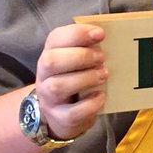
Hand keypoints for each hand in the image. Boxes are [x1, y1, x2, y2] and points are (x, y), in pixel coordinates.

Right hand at [34, 24, 106, 141]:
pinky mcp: (60, 118)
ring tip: (104, 75)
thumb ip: (88, 47)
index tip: (100, 34)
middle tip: (102, 58)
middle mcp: (44, 75)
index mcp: (50, 54)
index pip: (55, 38)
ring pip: (58, 86)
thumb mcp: (76, 61)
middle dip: (80, 57)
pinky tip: (101, 96)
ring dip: (85, 78)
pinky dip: (90, 104)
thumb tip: (107, 36)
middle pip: (51, 61)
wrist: (60, 114)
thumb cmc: (73, 79)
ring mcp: (49, 98)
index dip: (77, 34)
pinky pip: (72, 113)